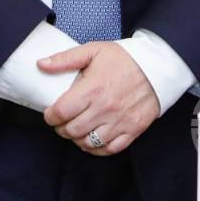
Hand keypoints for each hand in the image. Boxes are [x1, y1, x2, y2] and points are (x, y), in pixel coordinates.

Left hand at [39, 41, 160, 155]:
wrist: (158, 67)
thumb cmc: (125, 59)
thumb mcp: (94, 51)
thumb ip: (65, 59)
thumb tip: (41, 64)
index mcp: (93, 89)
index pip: (61, 112)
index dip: (50, 116)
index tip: (50, 113)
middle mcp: (105, 108)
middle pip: (72, 130)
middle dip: (61, 128)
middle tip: (61, 122)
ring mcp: (120, 122)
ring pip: (89, 143)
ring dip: (77, 139)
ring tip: (76, 130)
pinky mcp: (133, 130)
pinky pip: (110, 149)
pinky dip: (97, 148)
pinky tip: (92, 140)